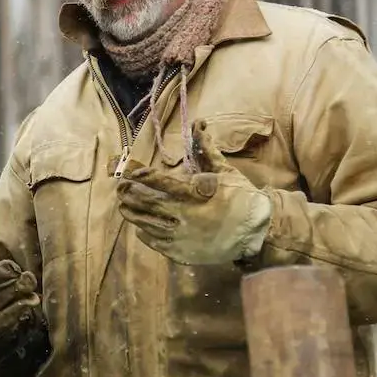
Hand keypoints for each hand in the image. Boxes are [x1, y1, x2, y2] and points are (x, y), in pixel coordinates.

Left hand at [115, 125, 272, 264]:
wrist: (256, 230)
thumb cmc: (241, 197)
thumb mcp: (225, 171)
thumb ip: (207, 150)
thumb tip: (199, 124)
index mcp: (195, 194)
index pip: (161, 183)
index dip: (142, 176)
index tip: (129, 172)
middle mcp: (186, 216)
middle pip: (149, 205)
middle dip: (131, 196)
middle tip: (119, 190)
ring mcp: (183, 237)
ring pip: (149, 225)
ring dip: (133, 215)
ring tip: (124, 208)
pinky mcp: (184, 252)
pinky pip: (157, 243)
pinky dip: (146, 234)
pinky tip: (141, 228)